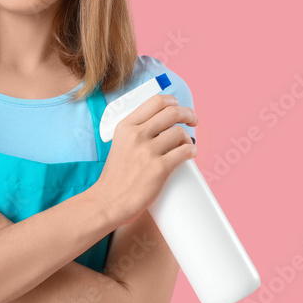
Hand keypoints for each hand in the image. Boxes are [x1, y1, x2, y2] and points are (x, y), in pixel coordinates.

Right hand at [89, 94, 197, 226]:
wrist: (108, 201)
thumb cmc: (116, 176)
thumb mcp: (119, 144)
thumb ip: (135, 133)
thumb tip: (162, 125)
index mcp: (126, 126)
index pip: (156, 102)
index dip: (173, 102)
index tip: (179, 108)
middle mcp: (136, 135)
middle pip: (172, 113)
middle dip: (188, 114)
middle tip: (193, 120)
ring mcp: (148, 151)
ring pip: (180, 132)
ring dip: (188, 137)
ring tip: (187, 144)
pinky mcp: (159, 168)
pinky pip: (184, 152)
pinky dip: (191, 151)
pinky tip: (191, 153)